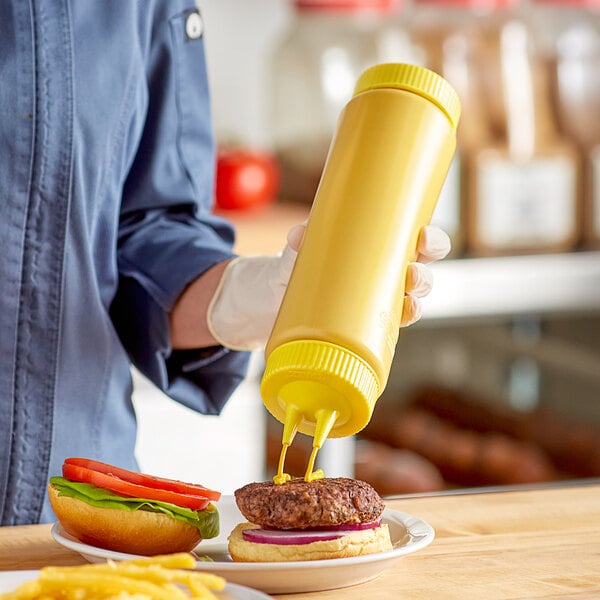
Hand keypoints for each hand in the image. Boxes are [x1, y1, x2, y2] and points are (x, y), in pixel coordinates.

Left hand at [207, 223, 449, 350]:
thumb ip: (299, 242)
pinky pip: (388, 329)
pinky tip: (393, 330)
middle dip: (425, 276)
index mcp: (378, 249)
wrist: (271, 301)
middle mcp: (384, 276)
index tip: (424, 237)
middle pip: (421, 275)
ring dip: (416, 304)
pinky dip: (395, 329)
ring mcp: (375, 304)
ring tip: (406, 304)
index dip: (431, 241)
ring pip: (410, 303)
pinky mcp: (363, 328)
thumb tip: (300, 235)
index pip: (416, 241)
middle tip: (411, 274)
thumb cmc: (294, 267)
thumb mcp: (296, 252)